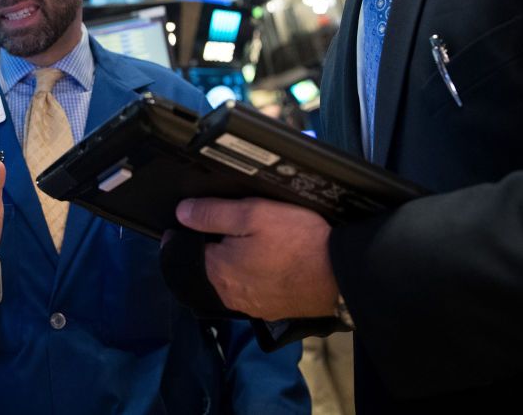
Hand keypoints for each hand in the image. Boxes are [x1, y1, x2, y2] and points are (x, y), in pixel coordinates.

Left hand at [175, 197, 338, 320]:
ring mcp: (251, 305)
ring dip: (231, 262)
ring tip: (244, 241)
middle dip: (210, 247)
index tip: (186, 220)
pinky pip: (250, 289)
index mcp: (218, 270)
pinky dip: (250, 275)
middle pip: (208, 266)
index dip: (185, 233)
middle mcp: (229, 294)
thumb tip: (181, 213)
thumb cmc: (297, 241)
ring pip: (229, 279)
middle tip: (221, 224)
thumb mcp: (253, 214)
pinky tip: (264, 261)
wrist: (341, 274)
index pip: (186, 251)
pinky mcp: (271, 309)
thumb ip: (213, 214)